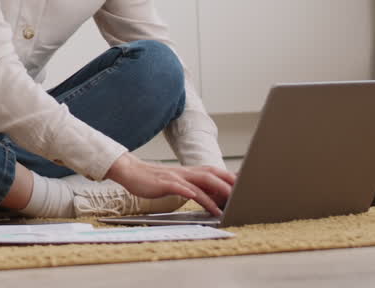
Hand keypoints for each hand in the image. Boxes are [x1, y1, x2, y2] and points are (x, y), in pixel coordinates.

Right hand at [104, 153, 236, 215]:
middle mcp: (185, 172)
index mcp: (188, 172)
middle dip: (229, 183)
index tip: (245, 186)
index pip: (213, 171)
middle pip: (212, 174)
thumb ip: (190, 186)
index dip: (229, 177)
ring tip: (230, 202)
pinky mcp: (166, 184)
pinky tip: (202, 202)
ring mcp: (176, 177)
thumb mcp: (174, 182)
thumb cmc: (152, 180)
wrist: (130, 171)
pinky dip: (195, 195)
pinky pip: (183, 189)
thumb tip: (208, 196)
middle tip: (244, 193)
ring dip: (217, 192)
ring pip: (201, 181)